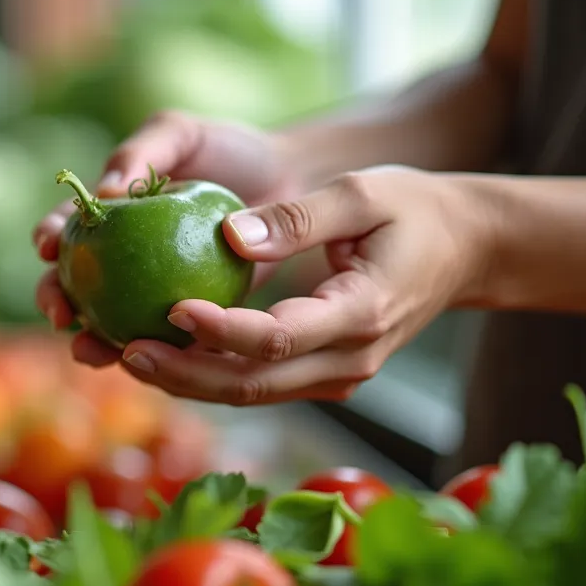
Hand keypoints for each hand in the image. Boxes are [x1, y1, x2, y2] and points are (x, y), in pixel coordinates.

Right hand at [31, 111, 302, 365]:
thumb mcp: (182, 135)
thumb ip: (142, 150)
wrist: (291, 185)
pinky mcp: (190, 323)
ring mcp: (152, 295)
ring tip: (90, 351)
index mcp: (108, 216)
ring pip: (110, 323)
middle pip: (76, 283)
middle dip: (55, 300)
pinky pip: (165, 343)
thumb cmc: (230, 151)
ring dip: (91, 341)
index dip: (49, 237)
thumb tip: (103, 192)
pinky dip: (153, 356)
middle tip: (60, 312)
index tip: (48, 247)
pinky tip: (146, 363)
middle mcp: (120, 259)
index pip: (66, 227)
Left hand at [118, 165, 494, 404]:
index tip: (170, 307)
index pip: (278, 337)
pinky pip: (256, 382)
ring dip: (185, 381)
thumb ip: (300, 218)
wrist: (466, 249)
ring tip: (121, 355)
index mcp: (362, 313)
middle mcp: (349, 359)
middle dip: (183, 373)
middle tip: (120, 349)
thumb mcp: (363, 192)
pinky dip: (205, 373)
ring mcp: (336, 375)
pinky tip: (157, 352)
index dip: (219, 331)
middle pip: (253, 383)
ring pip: (250, 392)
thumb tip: (229, 236)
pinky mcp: (320, 374)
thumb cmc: (413, 210)